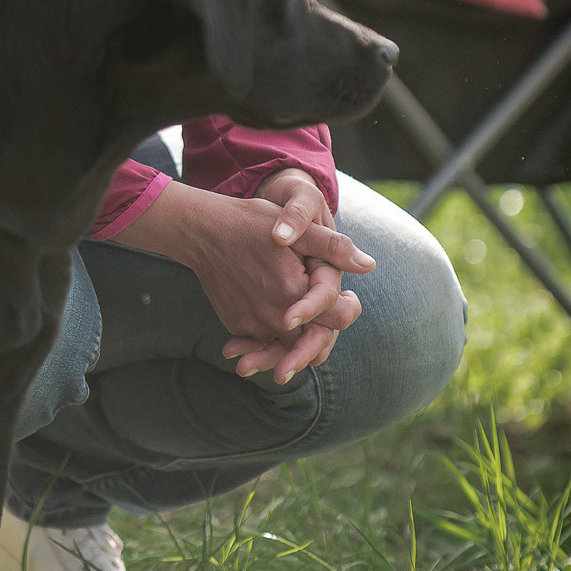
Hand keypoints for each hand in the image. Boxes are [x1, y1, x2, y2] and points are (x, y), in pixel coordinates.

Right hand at [116, 171, 373, 383]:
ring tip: (309, 326)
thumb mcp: (297, 229)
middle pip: (312, 342)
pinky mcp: (236, 324)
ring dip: (299, 344)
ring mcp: (251, 323)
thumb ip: (333, 249)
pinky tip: (281, 327)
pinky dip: (273, 340)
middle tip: (335, 317)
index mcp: (293, 292)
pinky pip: (262, 341)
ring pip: (286, 347)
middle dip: (325, 333)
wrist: (201, 231)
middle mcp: (273, 315)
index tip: (350, 300)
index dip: (347, 310)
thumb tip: (369, 265)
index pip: (335, 319)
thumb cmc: (251, 223)